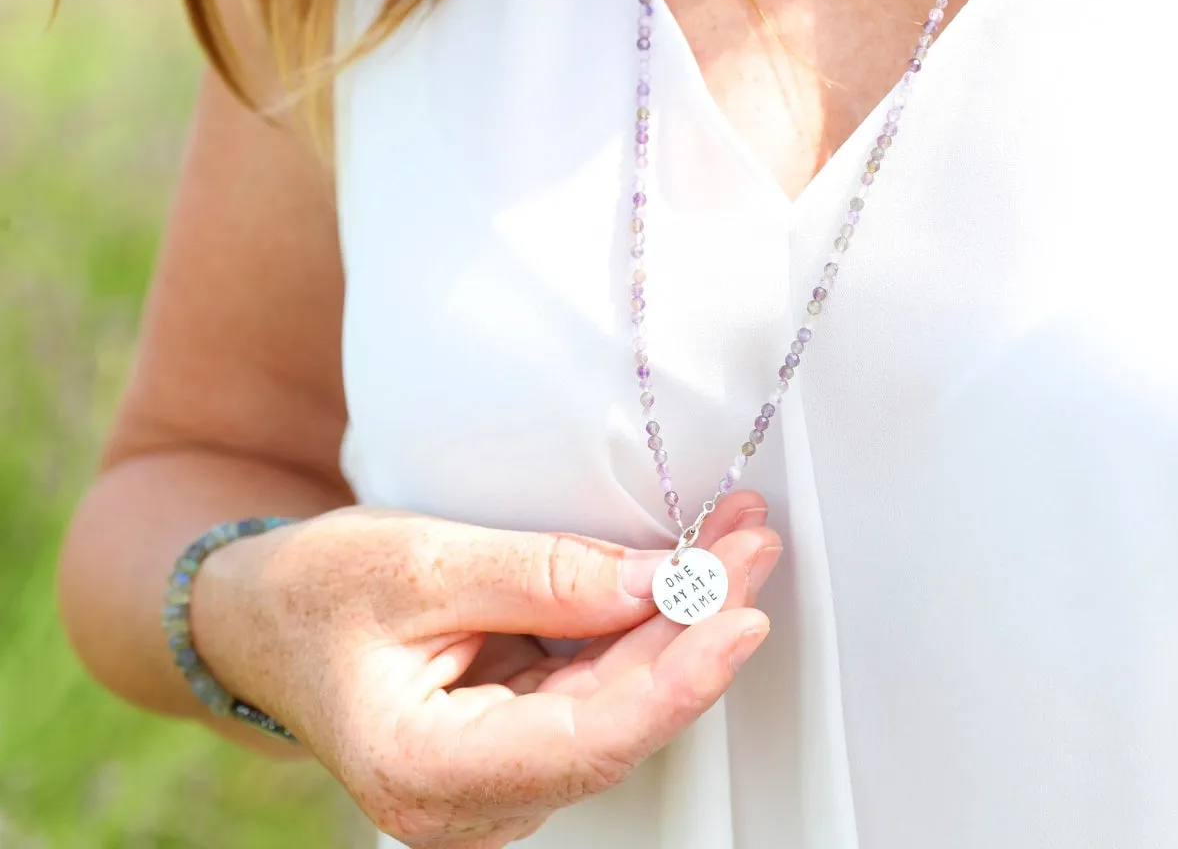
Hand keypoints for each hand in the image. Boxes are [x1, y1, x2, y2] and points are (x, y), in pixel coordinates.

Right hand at [193, 493, 780, 848]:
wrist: (260, 616)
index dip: (678, 680)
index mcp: (424, 771)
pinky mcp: (512, 738)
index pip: (589, 742)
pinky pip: (595, 689)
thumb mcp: (422, 562)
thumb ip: (543, 576)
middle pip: (618, 721)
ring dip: (680, 623)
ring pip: (617, 705)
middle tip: (751, 545)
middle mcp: (468, 800)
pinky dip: (641, 628)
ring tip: (734, 543)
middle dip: (696, 630)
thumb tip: (660, 583)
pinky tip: (680, 575)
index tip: (741, 613)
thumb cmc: (316, 590)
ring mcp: (494, 777)